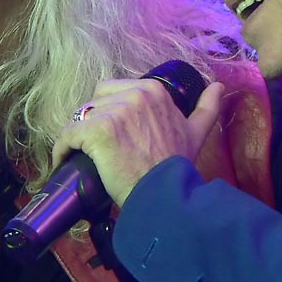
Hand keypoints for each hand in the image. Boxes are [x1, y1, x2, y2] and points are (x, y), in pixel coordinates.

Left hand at [51, 79, 225, 207]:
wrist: (165, 194)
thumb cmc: (178, 167)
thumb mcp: (196, 133)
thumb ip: (207, 108)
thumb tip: (219, 87)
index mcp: (153, 90)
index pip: (114, 91)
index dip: (109, 114)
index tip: (110, 137)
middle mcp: (134, 94)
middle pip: (94, 101)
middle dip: (91, 121)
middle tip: (95, 148)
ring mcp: (115, 111)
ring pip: (80, 117)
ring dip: (76, 137)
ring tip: (78, 157)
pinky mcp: (97, 130)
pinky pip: (68, 134)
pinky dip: (61, 149)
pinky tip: (63, 161)